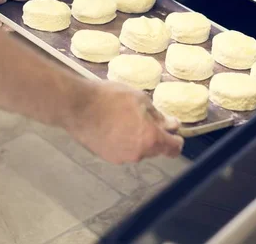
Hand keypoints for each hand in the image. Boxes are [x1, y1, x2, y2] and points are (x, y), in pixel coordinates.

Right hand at [64, 81, 183, 163]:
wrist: (78, 106)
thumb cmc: (110, 98)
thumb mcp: (140, 99)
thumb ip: (158, 115)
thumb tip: (172, 124)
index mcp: (151, 138)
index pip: (174, 148)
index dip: (177, 140)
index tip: (173, 132)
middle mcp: (139, 153)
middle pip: (156, 149)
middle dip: (155, 136)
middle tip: (145, 118)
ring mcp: (122, 158)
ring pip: (139, 150)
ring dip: (138, 139)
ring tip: (125, 120)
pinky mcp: (107, 157)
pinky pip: (123, 151)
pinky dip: (123, 142)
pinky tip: (113, 127)